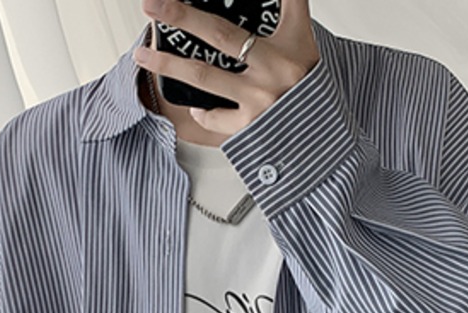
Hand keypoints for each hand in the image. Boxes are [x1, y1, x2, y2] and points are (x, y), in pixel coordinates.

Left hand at [134, 0, 319, 137]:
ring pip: (204, 76)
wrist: (325, 143)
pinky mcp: (250, 128)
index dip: (253, 0)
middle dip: (182, 16)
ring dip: (168, 65)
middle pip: (220, 34)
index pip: (280, 1)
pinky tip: (194, 106)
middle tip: (152, 4)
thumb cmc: (310, 91)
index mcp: (290, 43)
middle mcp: (273, 68)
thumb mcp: (305, 46)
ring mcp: (259, 99)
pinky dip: (201, 112)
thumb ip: (289, 11)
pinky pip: (215, 117)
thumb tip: (269, 5)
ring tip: (143, 56)